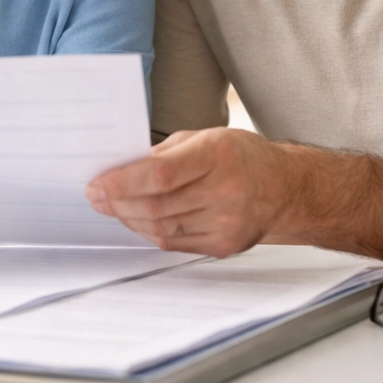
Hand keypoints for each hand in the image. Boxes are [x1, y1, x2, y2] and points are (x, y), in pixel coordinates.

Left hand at [84, 129, 292, 256]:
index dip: (122, 183)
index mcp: (218, 154)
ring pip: (161, 228)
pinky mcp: (225, 245)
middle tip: (97, 198)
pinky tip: (142, 221)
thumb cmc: (243, 157)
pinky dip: (151, 232)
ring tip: (116, 208)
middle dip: (118, 203)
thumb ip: (164, 153)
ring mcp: (227, 222)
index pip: (160, 174)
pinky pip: (175, 243)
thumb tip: (121, 168)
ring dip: (131, 219)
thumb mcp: (206, 137)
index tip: (97, 185)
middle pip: (156, 205)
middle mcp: (225, 190)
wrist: (286, 187)